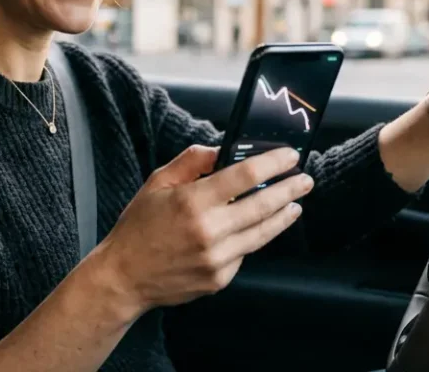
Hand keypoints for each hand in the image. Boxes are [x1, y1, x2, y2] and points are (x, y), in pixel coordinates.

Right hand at [93, 145, 312, 316]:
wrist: (124, 277)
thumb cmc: (138, 228)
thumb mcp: (157, 183)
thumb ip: (192, 161)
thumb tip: (221, 150)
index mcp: (193, 201)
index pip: (245, 176)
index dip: (273, 163)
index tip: (289, 156)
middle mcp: (209, 230)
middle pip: (263, 205)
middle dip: (289, 189)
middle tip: (305, 180)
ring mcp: (217, 258)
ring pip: (262, 233)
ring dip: (283, 216)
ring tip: (294, 204)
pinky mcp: (220, 278)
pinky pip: (245, 253)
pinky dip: (253, 238)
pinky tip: (259, 228)